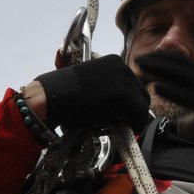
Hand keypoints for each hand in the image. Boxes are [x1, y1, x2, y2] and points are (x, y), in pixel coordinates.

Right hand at [34, 54, 151, 133]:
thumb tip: (119, 109)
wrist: (52, 97)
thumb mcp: (91, 87)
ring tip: (122, 129)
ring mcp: (125, 78)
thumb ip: (107, 93)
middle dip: (134, 110)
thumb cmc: (63, 95)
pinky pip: (139, 113)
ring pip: (141, 104)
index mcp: (113, 61)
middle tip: (125, 124)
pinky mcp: (125, 94)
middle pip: (140, 93)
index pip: (132, 84)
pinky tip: (128, 132)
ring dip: (134, 118)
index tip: (125, 115)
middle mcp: (122, 66)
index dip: (130, 103)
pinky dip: (136, 124)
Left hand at [136, 52, 193, 150]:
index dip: (166, 60)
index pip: (186, 65)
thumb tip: (178, 129)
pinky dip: (169, 89)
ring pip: (179, 74)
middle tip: (138, 57)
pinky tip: (154, 85)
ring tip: (139, 65)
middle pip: (179, 64)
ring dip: (158, 68)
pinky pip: (187, 95)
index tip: (151, 58)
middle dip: (157, 60)